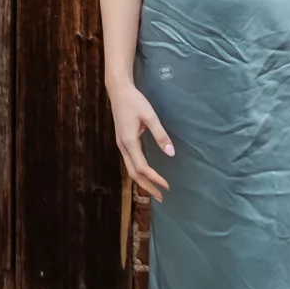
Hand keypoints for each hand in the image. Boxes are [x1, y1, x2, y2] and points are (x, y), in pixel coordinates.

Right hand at [109, 83, 174, 201]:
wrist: (118, 91)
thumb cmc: (135, 101)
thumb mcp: (150, 116)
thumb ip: (160, 135)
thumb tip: (171, 153)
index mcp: (129, 142)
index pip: (141, 167)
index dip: (154, 178)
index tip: (167, 186)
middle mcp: (123, 146)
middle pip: (133, 173)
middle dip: (147, 187)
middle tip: (161, 197)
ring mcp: (121, 145)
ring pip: (130, 169)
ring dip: (142, 181)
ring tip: (155, 190)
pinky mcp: (122, 142)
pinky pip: (129, 162)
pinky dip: (138, 172)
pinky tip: (146, 174)